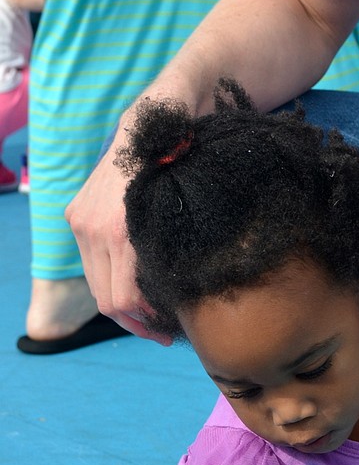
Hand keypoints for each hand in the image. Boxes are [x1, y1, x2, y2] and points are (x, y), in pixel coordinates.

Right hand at [64, 145, 172, 342]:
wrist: (150, 131)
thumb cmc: (175, 176)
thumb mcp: (176, 225)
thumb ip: (163, 265)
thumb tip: (163, 306)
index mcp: (119, 234)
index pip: (120, 301)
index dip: (144, 323)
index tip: (166, 330)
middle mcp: (92, 229)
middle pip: (104, 299)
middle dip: (133, 321)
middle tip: (160, 333)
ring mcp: (80, 221)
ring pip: (95, 283)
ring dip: (119, 303)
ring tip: (148, 313)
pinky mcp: (75, 214)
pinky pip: (91, 260)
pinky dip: (110, 276)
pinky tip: (132, 284)